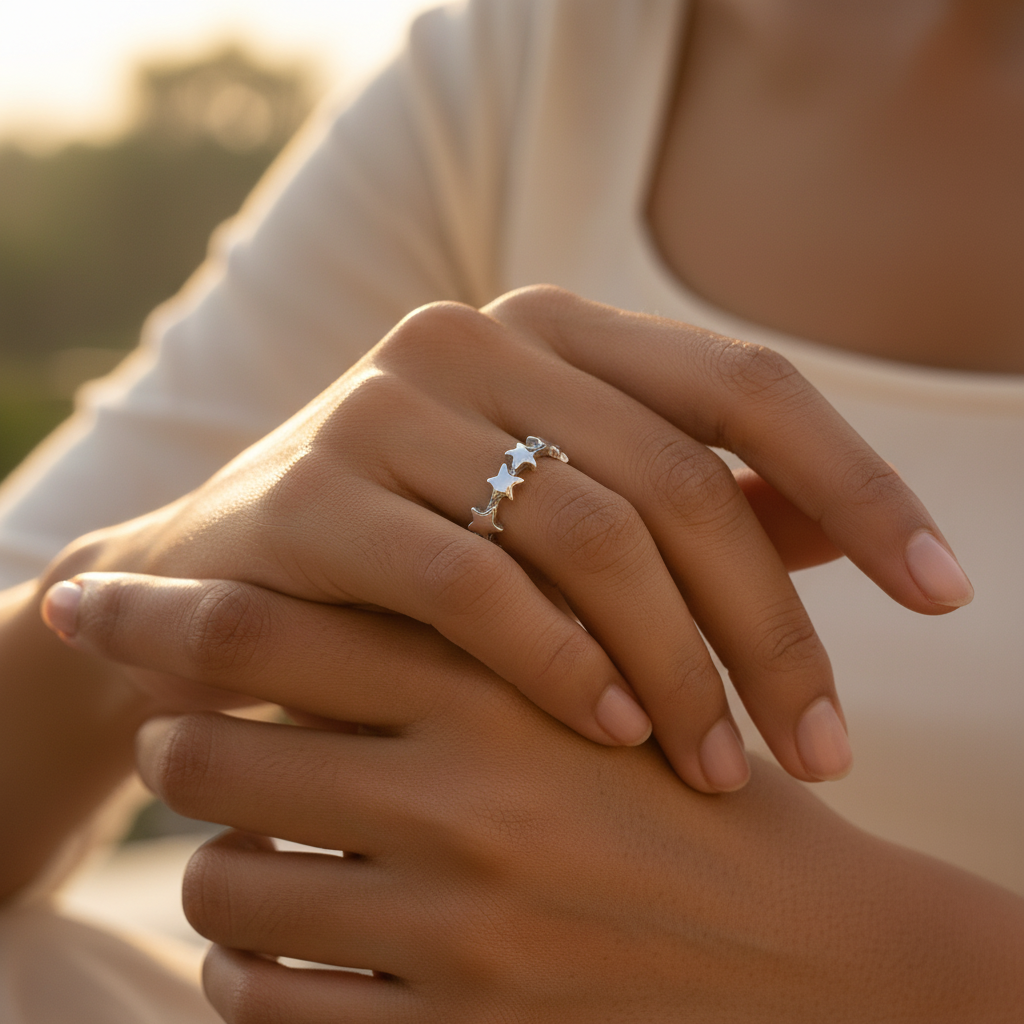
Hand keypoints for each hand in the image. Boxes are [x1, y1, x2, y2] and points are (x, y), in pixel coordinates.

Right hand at [44, 287, 972, 790]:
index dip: (862, 485)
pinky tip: (615, 736)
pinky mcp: (313, 489)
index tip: (944, 593)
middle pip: (683, 476)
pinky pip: (476, 586)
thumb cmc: (412, 559)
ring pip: (592, 531)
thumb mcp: (555, 517)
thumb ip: (692, 506)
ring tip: (720, 767)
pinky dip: (562, 667)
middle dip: (772, 626)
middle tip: (825, 747)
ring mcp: (387, 404)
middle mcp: (475, 340)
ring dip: (679, 665)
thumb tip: (848, 529)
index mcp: (554, 332)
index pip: (747, 386)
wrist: (217, 582)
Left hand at [129, 603, 1021, 1022]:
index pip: (269, 626)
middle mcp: (460, 798)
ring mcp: (451, 928)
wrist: (819, 958)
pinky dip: (246, 977)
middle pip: (214, 754)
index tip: (92, 601)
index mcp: (498, 684)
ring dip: (215, 865)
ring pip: (222, 888)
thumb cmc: (705, 796)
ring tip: (252, 848)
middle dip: (182, 743)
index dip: (160, 610)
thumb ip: (489, 629)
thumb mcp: (610, 677)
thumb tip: (343, 605)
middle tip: (193, 738)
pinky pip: (266, 1008)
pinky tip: (285, 953)